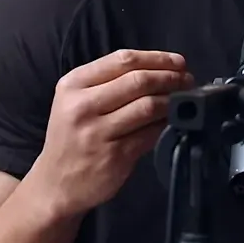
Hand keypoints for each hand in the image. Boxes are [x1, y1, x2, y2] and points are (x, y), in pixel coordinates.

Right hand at [25, 49, 193, 219]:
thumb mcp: (75, 101)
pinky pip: (149, 134)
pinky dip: (165, 125)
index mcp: (73, 84)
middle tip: (187, 81)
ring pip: (147, 106)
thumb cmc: (71, 137)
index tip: (178, 62)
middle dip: (170, 78)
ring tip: (184, 100)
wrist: (56, 184)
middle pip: (138, 81)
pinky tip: (172, 122)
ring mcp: (98, 132)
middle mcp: (83, 105)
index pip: (122, 60)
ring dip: (172, 101)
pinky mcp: (114, 156)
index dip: (157, 58)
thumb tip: (158, 69)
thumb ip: (108, 83)